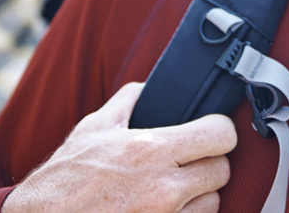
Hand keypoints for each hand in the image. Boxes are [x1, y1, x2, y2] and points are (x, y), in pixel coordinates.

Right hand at [3, 82, 236, 212]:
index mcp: (150, 150)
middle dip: (211, 161)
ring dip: (201, 193)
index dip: (220, 129)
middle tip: (192, 158)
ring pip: (213, 202)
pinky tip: (167, 207)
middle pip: (222, 170)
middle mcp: (163, 188)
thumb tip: (151, 86)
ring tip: (177, 185)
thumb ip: (130, 99)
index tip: (212, 129)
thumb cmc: (66, 177)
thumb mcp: (95, 126)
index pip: (220, 136)